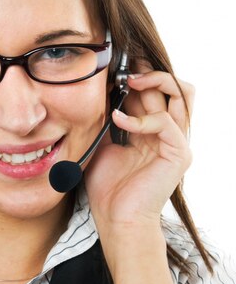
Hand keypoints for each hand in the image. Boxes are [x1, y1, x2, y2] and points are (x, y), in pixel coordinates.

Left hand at [84, 68, 194, 268]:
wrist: (116, 219)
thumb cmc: (108, 186)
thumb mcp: (104, 141)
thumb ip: (109, 116)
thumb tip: (101, 87)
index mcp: (154, 127)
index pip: (157, 88)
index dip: (139, 73)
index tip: (116, 65)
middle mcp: (170, 131)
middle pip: (172, 84)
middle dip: (148, 70)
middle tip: (124, 67)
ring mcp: (177, 141)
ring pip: (181, 92)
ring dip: (154, 81)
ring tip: (128, 82)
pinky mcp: (179, 153)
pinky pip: (165, 121)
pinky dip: (140, 117)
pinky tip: (118, 120)